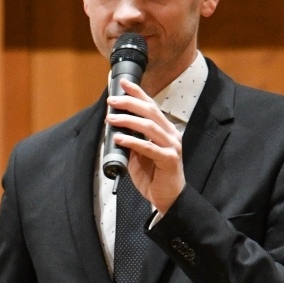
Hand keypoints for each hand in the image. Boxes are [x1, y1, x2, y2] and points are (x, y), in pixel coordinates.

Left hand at [107, 78, 184, 212]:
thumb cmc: (154, 177)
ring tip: (111, 118)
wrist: (169, 198)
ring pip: (149, 126)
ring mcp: (172, 146)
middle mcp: (171, 134)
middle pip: (150, 112)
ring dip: (128, 120)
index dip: (138, 93)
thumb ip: (132, 141)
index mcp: (165, 130)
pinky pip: (148, 147)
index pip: (151, 106)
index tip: (123, 84)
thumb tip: (115, 128)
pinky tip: (119, 138)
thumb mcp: (139, 155)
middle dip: (129, 103)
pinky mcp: (169, 160)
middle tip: (112, 100)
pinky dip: (132, 141)